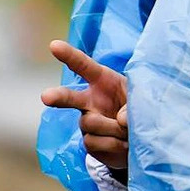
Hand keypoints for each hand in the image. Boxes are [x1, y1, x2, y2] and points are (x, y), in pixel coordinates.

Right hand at [41, 41, 129, 173]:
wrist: (142, 139)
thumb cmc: (141, 110)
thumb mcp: (143, 101)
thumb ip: (133, 105)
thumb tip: (119, 120)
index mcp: (103, 81)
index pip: (83, 65)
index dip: (69, 55)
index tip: (54, 46)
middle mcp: (89, 100)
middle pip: (68, 97)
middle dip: (57, 96)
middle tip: (46, 97)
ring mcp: (87, 122)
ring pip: (90, 123)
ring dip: (113, 128)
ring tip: (128, 131)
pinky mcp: (89, 143)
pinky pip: (94, 143)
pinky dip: (114, 144)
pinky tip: (124, 144)